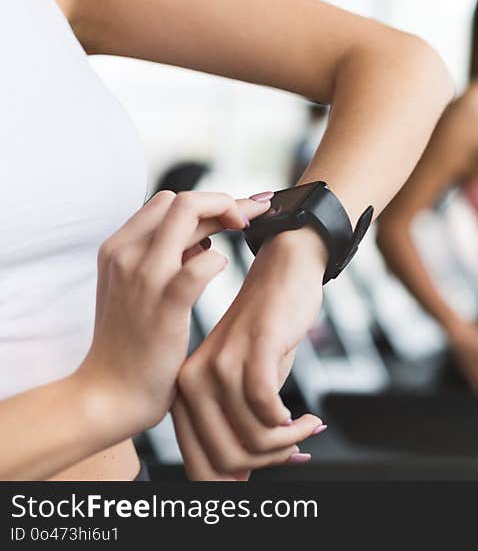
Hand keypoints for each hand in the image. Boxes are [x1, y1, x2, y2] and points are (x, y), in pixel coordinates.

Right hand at [75, 190, 269, 433]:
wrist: (109, 395)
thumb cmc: (132, 347)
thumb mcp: (138, 293)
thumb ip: (163, 262)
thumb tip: (201, 241)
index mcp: (117, 248)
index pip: (165, 201)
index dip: (204, 203)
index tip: (232, 216)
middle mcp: (126, 253)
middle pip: (181, 200)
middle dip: (223, 201)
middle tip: (250, 218)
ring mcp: (144, 275)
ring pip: (189, 212)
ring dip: (228, 216)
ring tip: (246, 232)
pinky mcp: (166, 302)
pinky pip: (204, 262)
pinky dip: (221, 260)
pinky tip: (224, 271)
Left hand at [173, 227, 327, 479]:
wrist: (284, 272)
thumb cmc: (267, 333)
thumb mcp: (249, 385)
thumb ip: (238, 427)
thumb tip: (239, 481)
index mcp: (185, 392)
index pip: (201, 466)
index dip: (238, 480)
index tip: (275, 467)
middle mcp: (193, 382)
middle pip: (228, 461)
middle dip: (270, 464)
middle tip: (297, 451)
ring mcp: (220, 366)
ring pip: (255, 441)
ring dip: (291, 443)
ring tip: (309, 427)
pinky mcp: (252, 352)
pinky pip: (270, 412)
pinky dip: (294, 424)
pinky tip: (309, 416)